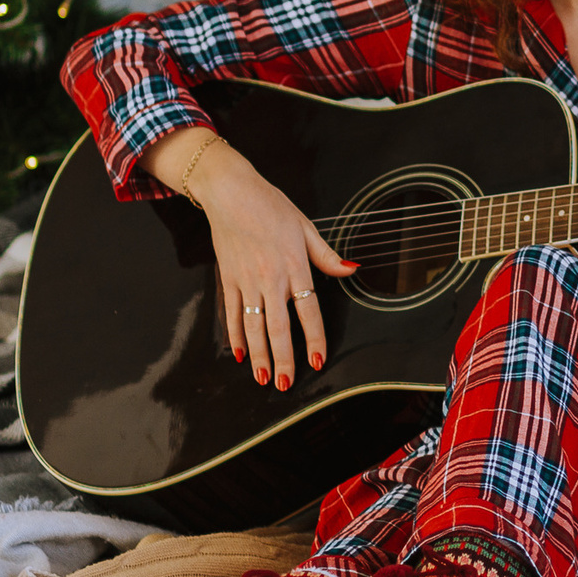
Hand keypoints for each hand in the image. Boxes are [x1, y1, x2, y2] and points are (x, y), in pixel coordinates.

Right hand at [153, 134, 357, 390]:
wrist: (230, 192)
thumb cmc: (270, 206)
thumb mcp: (306, 226)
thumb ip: (326, 255)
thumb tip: (350, 269)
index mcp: (293, 266)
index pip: (309, 310)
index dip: (314, 338)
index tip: (318, 360)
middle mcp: (269, 278)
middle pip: (279, 327)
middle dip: (283, 359)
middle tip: (284, 384)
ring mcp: (246, 281)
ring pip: (253, 327)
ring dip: (259, 354)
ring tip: (263, 378)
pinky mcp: (227, 279)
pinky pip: (232, 314)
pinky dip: (235, 336)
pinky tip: (240, 354)